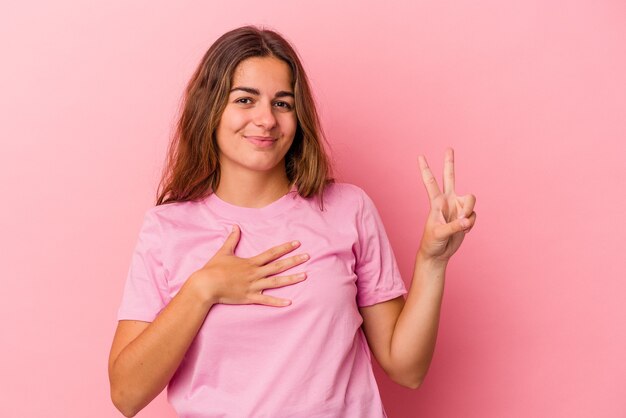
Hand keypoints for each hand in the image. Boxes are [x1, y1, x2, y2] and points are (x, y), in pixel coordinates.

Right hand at [187, 225, 308, 306]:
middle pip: (278, 266)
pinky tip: (290, 302)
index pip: (272, 253)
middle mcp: (255, 273)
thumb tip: (235, 226)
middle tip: (308, 256)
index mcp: (251, 262)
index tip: (297, 243)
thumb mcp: (223, 252)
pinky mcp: (249, 298)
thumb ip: (232, 239)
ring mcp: (253, 286)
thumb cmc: (213, 269)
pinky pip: (266, 300)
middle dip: (294, 261)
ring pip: (276, 282)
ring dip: (291, 279)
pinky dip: (278, 302)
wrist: (206, 286)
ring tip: (305, 276)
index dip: (285, 248)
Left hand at [417, 148, 475, 262]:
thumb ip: (454, 226)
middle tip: (449, 148)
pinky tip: (464, 230)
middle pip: (450, 177)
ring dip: (469, 212)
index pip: (430, 182)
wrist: (438, 254)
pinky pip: (474, 216)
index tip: (420, 156)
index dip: (425, 169)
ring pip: (471, 200)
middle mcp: (447, 200)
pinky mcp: (465, 216)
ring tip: (462, 224)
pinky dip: (470, 224)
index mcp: (436, 202)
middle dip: (449, 163)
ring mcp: (457, 207)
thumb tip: (467, 220)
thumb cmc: (432, 242)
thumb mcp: (440, 233)